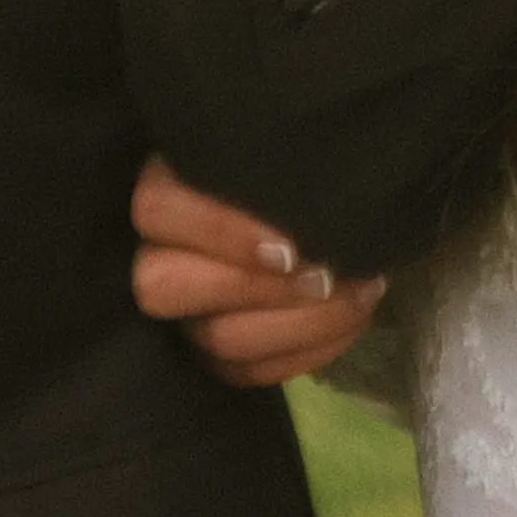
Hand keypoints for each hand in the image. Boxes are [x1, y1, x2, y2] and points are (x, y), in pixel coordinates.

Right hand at [130, 155, 388, 389]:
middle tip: (327, 275)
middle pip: (163, 287)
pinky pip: (248, 372)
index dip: (220, 234)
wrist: (323, 199)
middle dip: (257, 290)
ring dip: (301, 324)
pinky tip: (355, 318)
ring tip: (360, 293)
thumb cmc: (299, 160)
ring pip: (216, 339)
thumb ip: (277, 156)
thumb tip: (315, 176)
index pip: (157, 210)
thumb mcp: (281, 143)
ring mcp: (183, 310)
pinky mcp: (213, 353)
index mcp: (165, 184)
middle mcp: (157, 251)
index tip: (290, 247)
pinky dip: (308, 352)